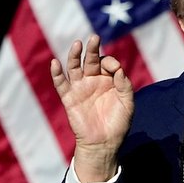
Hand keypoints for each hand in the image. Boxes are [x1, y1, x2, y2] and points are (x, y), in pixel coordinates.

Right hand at [51, 35, 134, 182]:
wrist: (104, 144)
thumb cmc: (118, 124)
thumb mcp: (128, 104)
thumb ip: (125, 86)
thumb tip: (118, 70)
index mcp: (109, 80)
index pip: (107, 63)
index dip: (111, 62)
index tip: (115, 69)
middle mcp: (93, 81)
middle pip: (91, 60)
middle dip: (93, 49)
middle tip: (94, 38)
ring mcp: (80, 88)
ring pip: (75, 67)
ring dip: (75, 55)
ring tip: (78, 44)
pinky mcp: (69, 98)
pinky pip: (61, 83)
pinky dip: (56, 73)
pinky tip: (55, 63)